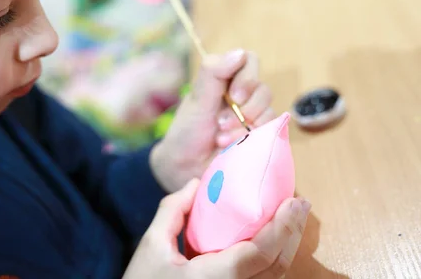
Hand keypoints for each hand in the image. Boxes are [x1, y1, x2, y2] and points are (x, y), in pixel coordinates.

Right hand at [122, 179, 310, 278]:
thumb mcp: (152, 244)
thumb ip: (173, 210)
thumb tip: (197, 183)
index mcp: (213, 278)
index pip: (259, 254)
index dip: (281, 228)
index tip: (293, 201)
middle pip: (277, 267)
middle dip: (293, 232)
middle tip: (300, 203)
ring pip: (275, 277)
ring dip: (288, 245)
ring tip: (292, 216)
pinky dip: (274, 257)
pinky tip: (274, 238)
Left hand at [151, 49, 274, 192]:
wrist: (185, 167)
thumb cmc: (187, 131)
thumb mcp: (197, 100)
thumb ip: (213, 74)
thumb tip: (240, 52)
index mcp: (226, 79)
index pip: (250, 61)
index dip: (247, 76)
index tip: (234, 95)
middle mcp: (244, 96)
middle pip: (263, 90)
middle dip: (246, 109)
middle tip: (221, 123)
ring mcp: (254, 117)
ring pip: (269, 113)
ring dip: (244, 128)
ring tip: (221, 140)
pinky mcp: (261, 138)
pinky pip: (271, 134)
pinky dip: (252, 141)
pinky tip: (232, 149)